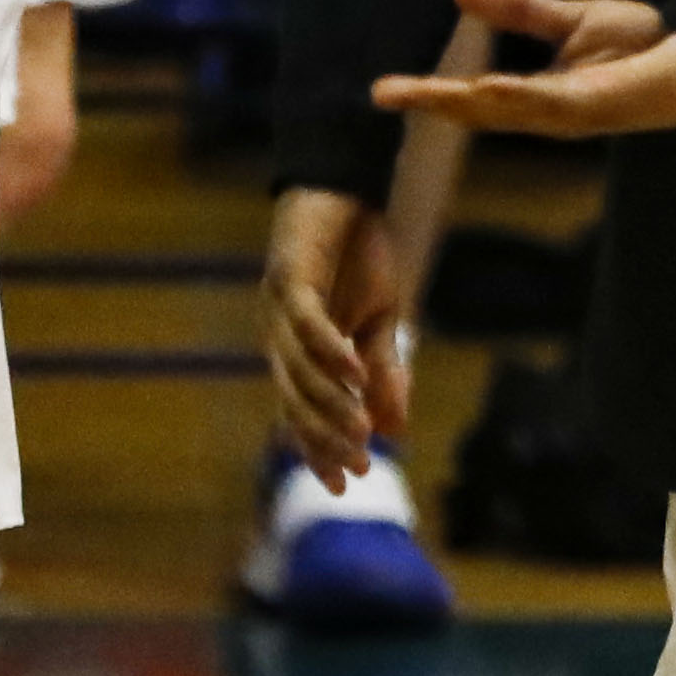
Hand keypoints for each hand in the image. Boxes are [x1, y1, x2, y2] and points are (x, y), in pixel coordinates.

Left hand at [260, 188, 409, 490]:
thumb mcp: (381, 319)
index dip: (320, 450)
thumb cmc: (358, 254)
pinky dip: (330, 352)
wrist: (344, 190)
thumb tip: (396, 429)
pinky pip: (309, 327)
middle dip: (326, 438)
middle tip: (360, 464)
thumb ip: (382, 371)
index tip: (346, 485)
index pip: (302, 413)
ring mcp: (279, 313)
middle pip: (296, 402)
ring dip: (330, 405)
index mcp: (297, 353)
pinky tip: (356, 374)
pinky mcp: (290, 281)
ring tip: (362, 431)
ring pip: (299, 373)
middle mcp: (279, 340)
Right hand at [372, 0, 675, 138]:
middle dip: (431, 103)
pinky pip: (551, 102)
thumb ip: (520, 9)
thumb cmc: (640, 44)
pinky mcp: (598, 106)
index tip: (381, 89)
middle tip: (381, 94)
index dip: (429, 94)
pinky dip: (517, 95)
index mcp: (537, 96)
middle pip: (479, 110)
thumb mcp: (570, 19)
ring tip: (424, 93)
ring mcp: (572, 113)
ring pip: (508, 110)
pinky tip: (487, 86)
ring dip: (464, 101)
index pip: (473, 97)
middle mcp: (548, 112)